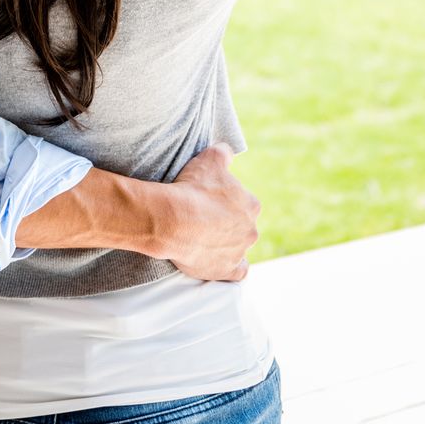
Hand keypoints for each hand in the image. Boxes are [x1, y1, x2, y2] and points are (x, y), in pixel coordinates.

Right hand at [165, 142, 260, 282]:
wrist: (173, 220)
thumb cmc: (192, 188)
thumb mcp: (210, 158)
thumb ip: (224, 152)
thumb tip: (228, 151)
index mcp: (251, 205)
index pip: (244, 203)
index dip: (227, 201)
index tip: (211, 200)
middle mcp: (251, 230)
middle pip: (242, 226)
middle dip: (228, 222)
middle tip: (205, 218)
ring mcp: (239, 252)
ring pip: (239, 247)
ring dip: (227, 243)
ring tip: (205, 238)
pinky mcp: (227, 270)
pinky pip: (237, 272)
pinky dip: (231, 267)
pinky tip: (220, 261)